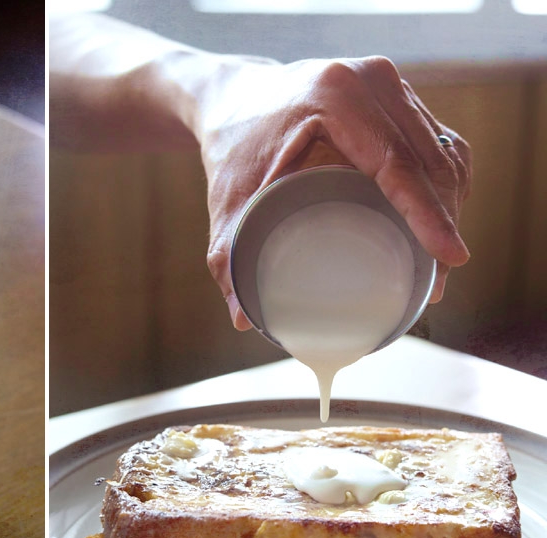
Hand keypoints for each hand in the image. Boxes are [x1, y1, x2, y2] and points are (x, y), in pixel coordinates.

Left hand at [193, 55, 470, 328]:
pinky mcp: (395, 92)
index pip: (397, 163)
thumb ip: (227, 255)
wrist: (232, 97)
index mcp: (333, 97)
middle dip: (443, 220)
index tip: (449, 257)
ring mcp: (387, 82)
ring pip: (441, 149)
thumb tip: (243, 319)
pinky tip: (439, 220)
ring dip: (449, 204)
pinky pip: (435, 140)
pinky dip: (442, 182)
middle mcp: (369, 80)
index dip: (428, 214)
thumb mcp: (227, 198)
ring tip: (438, 261)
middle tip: (438, 279)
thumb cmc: (231, 145)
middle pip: (429, 158)